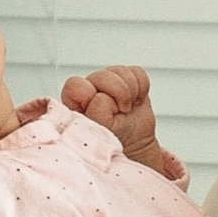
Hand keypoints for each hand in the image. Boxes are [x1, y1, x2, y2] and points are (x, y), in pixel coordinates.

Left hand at [61, 66, 182, 179]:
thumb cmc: (110, 141)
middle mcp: (90, 87)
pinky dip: (142, 87)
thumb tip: (101, 97)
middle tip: (123, 111)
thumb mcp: (100, 133)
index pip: (77, 85)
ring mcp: (109, 81)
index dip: (92, 97)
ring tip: (129, 108)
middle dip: (119, 94)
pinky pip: (137, 72)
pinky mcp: (128, 79)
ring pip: (121, 72)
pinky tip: (137, 101)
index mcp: (74, 100)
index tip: (105, 114)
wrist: (133, 144)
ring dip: (131, 92)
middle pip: (103, 75)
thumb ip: (96, 114)